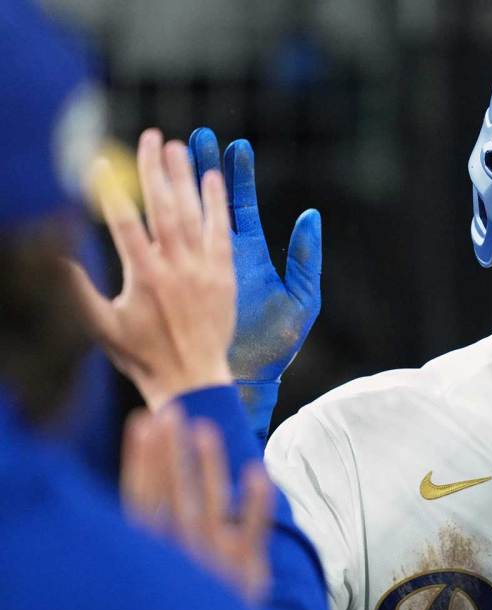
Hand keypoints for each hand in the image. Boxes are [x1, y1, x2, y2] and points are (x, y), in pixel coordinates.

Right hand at [70, 129, 235, 408]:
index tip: (98, 162)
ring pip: (194, 214)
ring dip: (185, 178)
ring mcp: (203, 269)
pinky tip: (214, 177)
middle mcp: (175, 267)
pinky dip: (217, 204)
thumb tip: (52, 258)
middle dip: (154, 169)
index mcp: (143, 276)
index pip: (123, 223)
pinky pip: (222, 232)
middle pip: (163, 207)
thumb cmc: (142, 356)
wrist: (192, 378)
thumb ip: (77, 290)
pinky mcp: (224, 275)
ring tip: (178, 146)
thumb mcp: (101, 326)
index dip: (110, 191)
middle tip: (150, 135)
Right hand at [120, 405, 273, 604]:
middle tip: (172, 411)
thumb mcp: (155, 570)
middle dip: (172, 453)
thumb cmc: (179, 603)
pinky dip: (255, 504)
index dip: (143, 461)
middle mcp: (179, 558)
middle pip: (174, 496)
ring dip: (209, 466)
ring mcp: (215, 565)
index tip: (145, 422)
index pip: (143, 501)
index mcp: (150, 557)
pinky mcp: (247, 574)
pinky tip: (256, 471)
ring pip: (211, 506)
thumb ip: (152, 529)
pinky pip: (253, 533)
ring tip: (206, 429)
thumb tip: (151, 478)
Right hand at [188, 128, 320, 384]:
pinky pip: (173, 249)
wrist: (244, 379)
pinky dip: (169, 223)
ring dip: (183, 184)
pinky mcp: (180, 286)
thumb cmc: (272, 344)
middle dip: (200, 169)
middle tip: (191, 136)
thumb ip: (306, 257)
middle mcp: (221, 259)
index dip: (235, 177)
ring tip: (173, 149)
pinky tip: (157, 196)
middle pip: (207, 204)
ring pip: (188, 219)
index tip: (235, 145)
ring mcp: (199, 270)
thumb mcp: (302, 298)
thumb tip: (312, 215)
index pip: (235, 207)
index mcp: (243, 257)